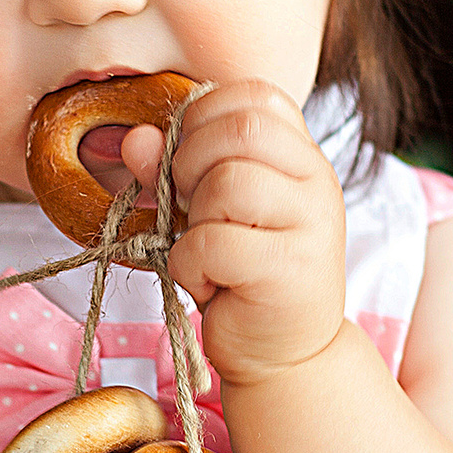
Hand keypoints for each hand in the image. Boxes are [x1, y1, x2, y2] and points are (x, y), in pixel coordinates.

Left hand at [121, 80, 345, 390]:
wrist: (285, 356)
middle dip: (190, 161)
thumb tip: (135, 139)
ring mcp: (313, 226)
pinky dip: (191, 264)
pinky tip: (208, 282)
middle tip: (185, 204)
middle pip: (243, 128)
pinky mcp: (291, 271)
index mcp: (302, 156)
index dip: (205, 116)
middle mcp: (317, 182)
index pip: (258, 96)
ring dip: (192, 217)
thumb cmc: (241, 276)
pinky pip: (214, 243)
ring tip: (203, 247)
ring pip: (229, 182)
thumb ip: (170, 169)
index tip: (186, 160)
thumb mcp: (203, 211)